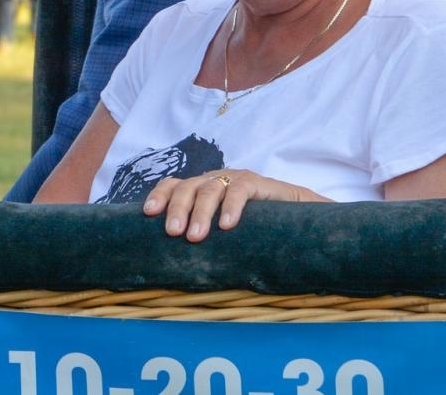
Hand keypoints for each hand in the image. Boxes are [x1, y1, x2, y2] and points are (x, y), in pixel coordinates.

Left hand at [141, 169, 299, 242]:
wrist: (296, 216)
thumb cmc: (254, 229)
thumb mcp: (223, 234)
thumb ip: (203, 238)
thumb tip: (172, 266)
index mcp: (200, 190)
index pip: (173, 185)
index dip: (160, 196)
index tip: (148, 214)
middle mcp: (214, 181)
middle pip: (187, 187)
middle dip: (178, 209)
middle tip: (173, 233)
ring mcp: (234, 179)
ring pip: (211, 188)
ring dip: (201, 212)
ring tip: (195, 236)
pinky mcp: (256, 182)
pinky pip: (240, 189)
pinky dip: (231, 206)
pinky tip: (227, 224)